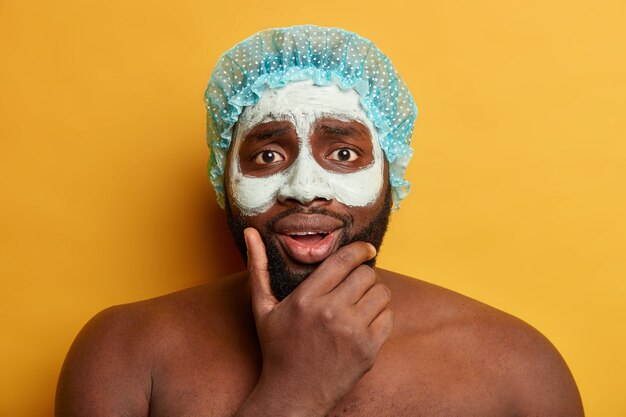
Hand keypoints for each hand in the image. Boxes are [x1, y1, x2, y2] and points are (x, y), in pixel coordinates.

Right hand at [243, 227, 392, 415]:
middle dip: (364, 275)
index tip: (366, 249)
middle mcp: (331, 312)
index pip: (344, 260)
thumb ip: (259, 268)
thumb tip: (250, 232)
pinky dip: (381, 315)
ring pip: (381, 293)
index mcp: (306, 298)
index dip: (360, 249)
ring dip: (374, 294)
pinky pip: (388, 317)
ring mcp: (352, 332)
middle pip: (366, 274)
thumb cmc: (277, 349)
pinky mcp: (368, 349)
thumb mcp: (262, 308)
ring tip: (360, 303)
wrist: (293, 395)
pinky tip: (365, 322)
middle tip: (356, 284)